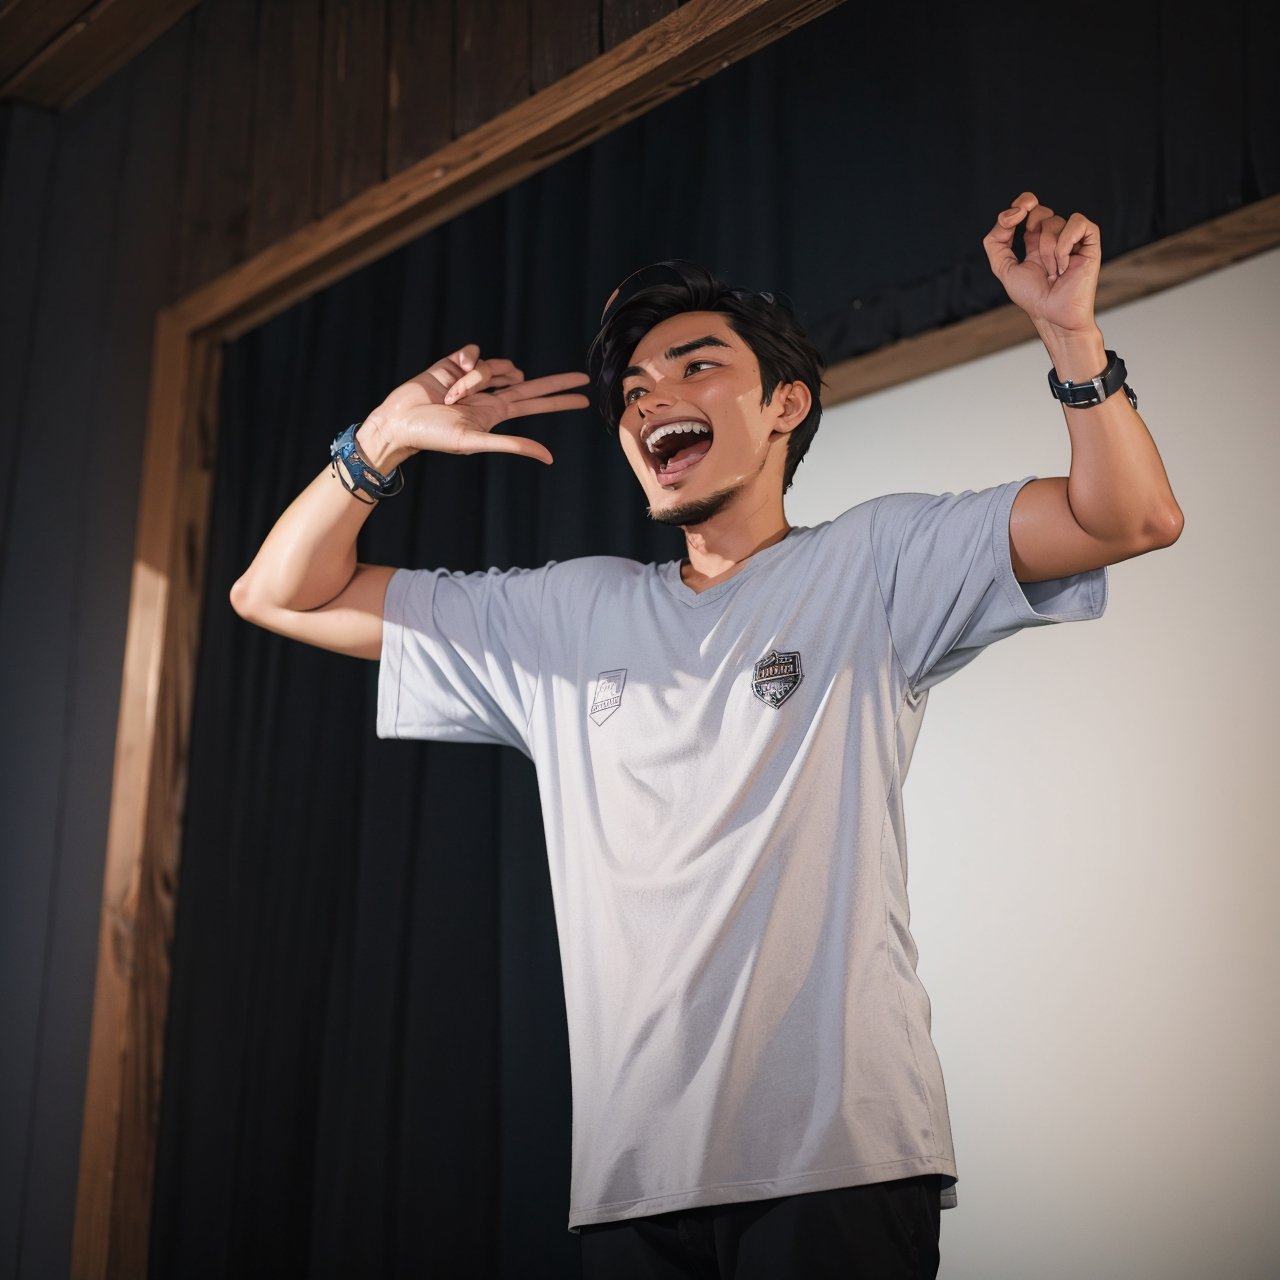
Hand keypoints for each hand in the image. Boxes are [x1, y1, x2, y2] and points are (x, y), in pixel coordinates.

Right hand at [363, 344, 590, 467]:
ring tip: (452, 395)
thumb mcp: (475, 441)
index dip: (559, 401)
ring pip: (494, 365)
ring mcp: (472, 377)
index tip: (584, 399)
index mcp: (495, 413)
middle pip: (528, 383)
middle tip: (582, 377)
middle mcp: (488, 394)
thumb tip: (549, 457)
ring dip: (477, 377)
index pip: (535, 405)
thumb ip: (513, 445)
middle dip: (555, 382)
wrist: (400, 420)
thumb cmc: (434, 436)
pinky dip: (466, 360)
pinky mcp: (454, 362)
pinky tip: (452, 373)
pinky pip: (474, 352)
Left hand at [982, 192, 1101, 341]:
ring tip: (1053, 271)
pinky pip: (1078, 224)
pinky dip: (1064, 244)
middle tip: (1035, 253)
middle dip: (1032, 227)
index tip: (1016, 213)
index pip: (1029, 209)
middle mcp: (1054, 237)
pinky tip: (1064, 265)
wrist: (1052, 315)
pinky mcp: (1090, 242)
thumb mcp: (1003, 267)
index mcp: (1035, 241)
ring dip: (1047, 250)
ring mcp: (1073, 239)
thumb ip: (996, 241)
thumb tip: (1010, 215)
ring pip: (1055, 221)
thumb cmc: (1032, 296)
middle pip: (1040, 211)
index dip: (1022, 203)